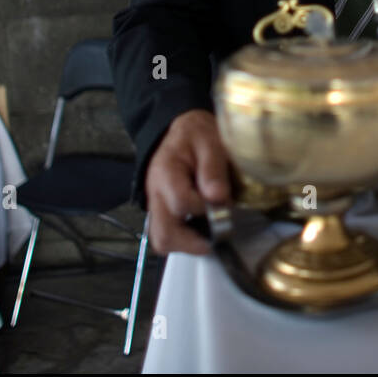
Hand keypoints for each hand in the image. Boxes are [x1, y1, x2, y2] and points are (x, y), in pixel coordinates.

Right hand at [143, 109, 230, 255]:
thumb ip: (213, 169)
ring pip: (161, 241)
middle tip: (218, 235)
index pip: (180, 203)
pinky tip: (203, 230)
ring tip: (210, 234)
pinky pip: (166, 236)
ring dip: (187, 245)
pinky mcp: (161, 213)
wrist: (181, 131)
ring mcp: (156, 206)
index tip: (223, 202)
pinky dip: (184, 241)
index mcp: (165, 172)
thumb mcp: (209, 141)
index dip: (205, 208)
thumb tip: (218, 198)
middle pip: (163, 235)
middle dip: (193, 243)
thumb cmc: (196, 135)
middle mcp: (154, 194)